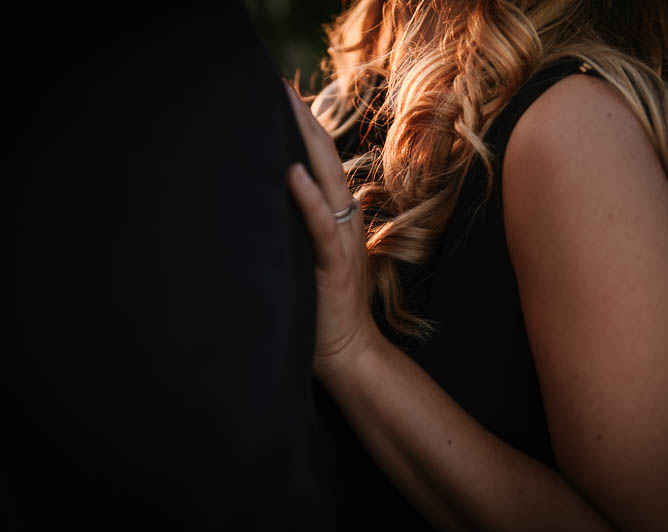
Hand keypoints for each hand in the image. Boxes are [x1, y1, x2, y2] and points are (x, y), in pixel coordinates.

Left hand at [284, 83, 382, 377]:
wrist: (349, 351)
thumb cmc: (324, 308)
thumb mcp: (313, 259)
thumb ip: (303, 231)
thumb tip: (276, 204)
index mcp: (340, 217)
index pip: (323, 164)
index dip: (306, 128)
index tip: (283, 96)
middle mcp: (345, 221)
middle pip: (327, 160)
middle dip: (304, 120)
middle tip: (278, 84)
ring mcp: (343, 241)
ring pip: (328, 181)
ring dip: (307, 142)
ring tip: (287, 106)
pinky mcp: (334, 266)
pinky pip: (322, 226)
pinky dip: (308, 198)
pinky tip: (292, 172)